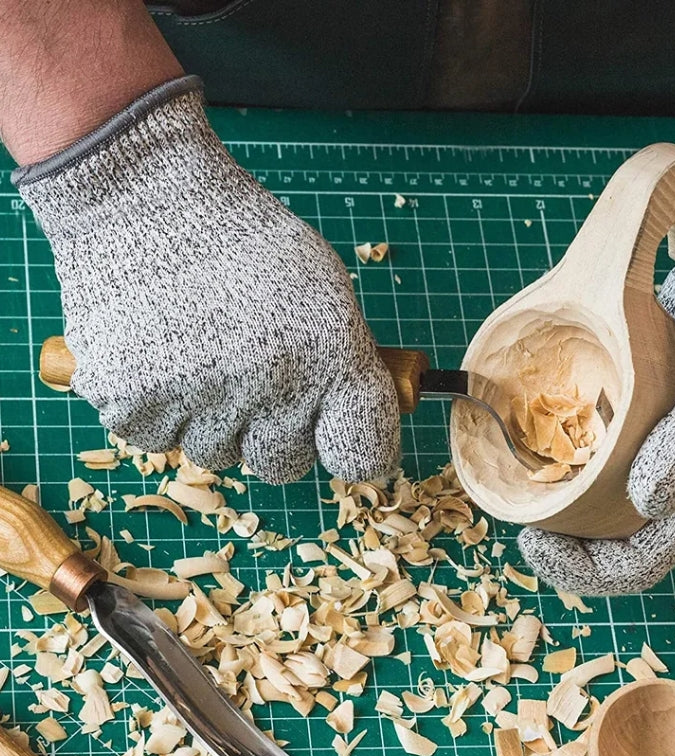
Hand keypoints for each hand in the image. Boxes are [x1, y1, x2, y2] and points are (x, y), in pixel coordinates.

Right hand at [15, 78, 398, 483]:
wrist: (144, 196)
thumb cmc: (244, 243)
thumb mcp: (322, 291)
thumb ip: (346, 364)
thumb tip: (350, 427)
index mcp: (333, 362)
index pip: (363, 454)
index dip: (353, 451)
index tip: (337, 439)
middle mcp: (275, 393)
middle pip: (283, 465)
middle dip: (271, 433)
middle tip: (250, 376)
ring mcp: (203, 403)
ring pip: (215, 455)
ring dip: (209, 419)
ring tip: (196, 352)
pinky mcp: (135, 404)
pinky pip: (155, 440)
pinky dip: (154, 409)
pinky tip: (157, 355)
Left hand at [519, 129, 674, 595]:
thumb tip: (643, 502)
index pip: (640, 562)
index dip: (583, 571)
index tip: (531, 542)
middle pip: (609, 529)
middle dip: (557, 529)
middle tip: (511, 499)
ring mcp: (663, 424)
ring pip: (600, 479)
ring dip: (557, 481)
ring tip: (513, 457)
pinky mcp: (649, 385)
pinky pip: (601, 424)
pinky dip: (567, 427)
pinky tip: (538, 402)